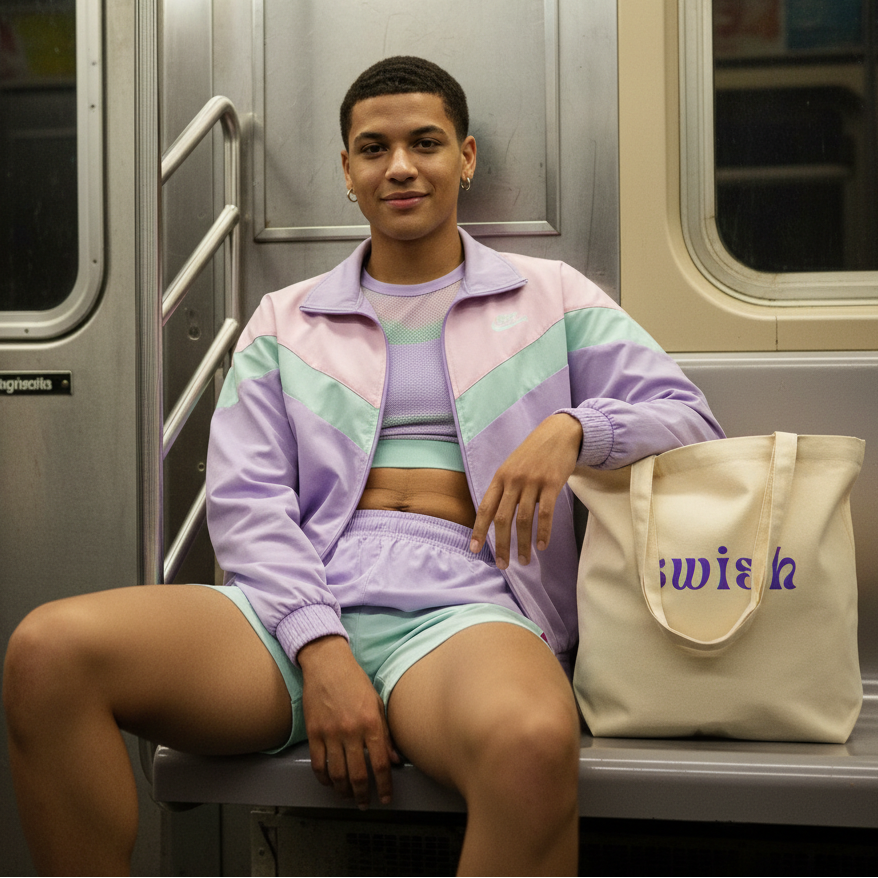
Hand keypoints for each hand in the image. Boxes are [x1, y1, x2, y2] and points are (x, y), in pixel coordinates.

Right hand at [298, 635, 400, 808]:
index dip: (384, 786)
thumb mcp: (377, 704)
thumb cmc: (354, 681)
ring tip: (348, 795)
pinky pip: (318, 764)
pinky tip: (329, 782)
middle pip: (358, 775)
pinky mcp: (313, 732)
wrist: (327, 664)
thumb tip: (395, 759)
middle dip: (363, 795)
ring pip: (337, 774)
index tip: (385, 797)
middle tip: (364, 803)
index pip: (380, 764)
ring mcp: (330, 732)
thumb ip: (386, 734)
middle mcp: (351, 731)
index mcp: (371, 723)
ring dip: (343, 791)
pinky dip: (323, 778)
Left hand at [470, 414, 581, 568]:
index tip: (475, 549)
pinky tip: (541, 545)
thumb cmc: (534, 453)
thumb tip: (496, 517)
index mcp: (500, 477)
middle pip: (502, 518)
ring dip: (522, 543)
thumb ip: (505, 488)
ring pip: (524, 519)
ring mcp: (532, 481)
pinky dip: (543, 532)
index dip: (479, 530)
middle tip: (503, 565)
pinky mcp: (551, 483)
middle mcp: (513, 480)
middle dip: (501, 544)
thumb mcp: (513, 466)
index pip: (485, 507)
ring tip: (523, 560)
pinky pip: (545, 513)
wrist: (559, 433)